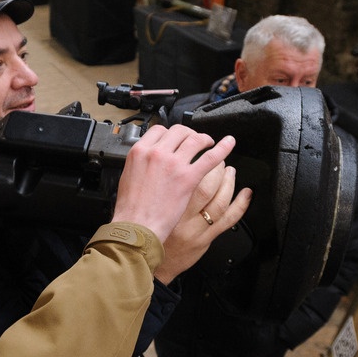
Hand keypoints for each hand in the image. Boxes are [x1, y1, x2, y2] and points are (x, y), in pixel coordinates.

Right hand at [111, 125, 236, 242]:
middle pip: (179, 131)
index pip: (160, 130)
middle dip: (189, 134)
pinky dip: (223, 148)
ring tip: (209, 143)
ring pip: (195, 140)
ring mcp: (174, 164)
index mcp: (140, 152)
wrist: (136, 226)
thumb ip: (142, 163)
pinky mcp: (188, 178)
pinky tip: (229, 144)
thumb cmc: (130, 208)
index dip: (171, 133)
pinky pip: (210, 158)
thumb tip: (151, 159)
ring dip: (205, 139)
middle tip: (194, 140)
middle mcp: (157, 153)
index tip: (176, 138)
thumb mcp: (128, 176)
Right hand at [153, 162, 250, 283]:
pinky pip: (228, 220)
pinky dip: (240, 204)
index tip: (199, 150)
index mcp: (165, 203)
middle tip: (218, 159)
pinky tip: (245, 193)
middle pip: (206, 187)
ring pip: (219, 201)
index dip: (197, 160)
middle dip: (216, 169)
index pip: (184, 176)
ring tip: (230, 171)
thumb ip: (160, 181)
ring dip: (228, 182)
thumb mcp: (144, 200)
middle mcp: (182, 216)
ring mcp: (196, 228)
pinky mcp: (206, 238)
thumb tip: (174, 159)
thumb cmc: (145, 226)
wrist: (146, 255)